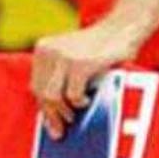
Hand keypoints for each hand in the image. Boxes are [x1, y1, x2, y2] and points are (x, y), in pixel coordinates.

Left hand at [31, 20, 141, 138]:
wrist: (123, 27)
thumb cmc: (102, 47)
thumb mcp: (75, 57)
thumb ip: (63, 75)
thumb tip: (58, 110)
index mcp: (43, 49)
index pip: (36, 85)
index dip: (43, 106)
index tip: (49, 123)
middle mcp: (49, 51)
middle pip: (41, 92)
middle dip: (51, 115)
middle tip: (60, 130)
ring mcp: (64, 57)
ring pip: (53, 96)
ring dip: (64, 112)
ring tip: (74, 117)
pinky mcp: (80, 64)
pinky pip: (73, 95)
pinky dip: (80, 103)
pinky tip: (88, 101)